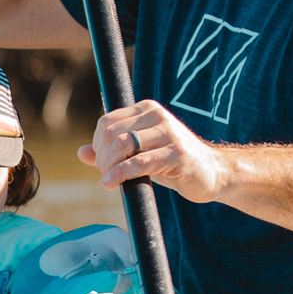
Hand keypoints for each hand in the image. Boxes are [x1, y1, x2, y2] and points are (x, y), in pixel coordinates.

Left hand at [79, 101, 228, 203]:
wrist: (211, 173)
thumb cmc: (172, 163)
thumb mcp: (140, 153)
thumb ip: (111, 151)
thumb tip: (81, 153)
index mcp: (146, 110)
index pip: (106, 123)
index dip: (97, 146)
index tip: (102, 164)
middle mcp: (157, 115)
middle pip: (112, 134)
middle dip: (103, 158)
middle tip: (106, 175)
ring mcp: (169, 133)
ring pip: (123, 146)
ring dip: (110, 167)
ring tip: (110, 181)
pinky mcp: (177, 153)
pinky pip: (140, 162)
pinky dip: (121, 174)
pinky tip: (113, 184)